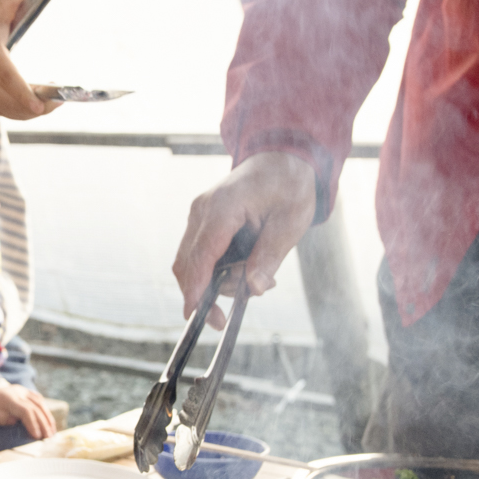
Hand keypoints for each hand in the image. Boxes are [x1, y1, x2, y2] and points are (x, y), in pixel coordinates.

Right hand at [0, 0, 56, 120]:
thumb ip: (11, 2)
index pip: (5, 76)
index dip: (22, 92)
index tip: (38, 104)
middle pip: (11, 102)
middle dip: (37, 106)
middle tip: (58, 101)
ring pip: (13, 112)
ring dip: (36, 111)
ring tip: (56, 101)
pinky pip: (12, 115)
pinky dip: (29, 113)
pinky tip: (44, 103)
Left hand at [0, 382, 56, 438]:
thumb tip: (15, 421)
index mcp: (8, 398)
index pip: (25, 410)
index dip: (33, 423)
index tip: (37, 436)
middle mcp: (18, 392)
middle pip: (36, 407)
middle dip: (44, 423)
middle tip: (48, 438)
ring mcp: (23, 390)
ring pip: (40, 403)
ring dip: (48, 417)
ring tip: (52, 432)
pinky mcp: (25, 392)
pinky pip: (39, 400)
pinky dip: (45, 410)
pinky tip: (49, 421)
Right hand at [175, 152, 319, 328]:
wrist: (281, 159)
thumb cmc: (288, 185)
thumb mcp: (291, 222)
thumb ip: (270, 255)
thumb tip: (254, 288)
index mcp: (224, 206)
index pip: (202, 253)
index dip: (196, 287)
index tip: (195, 315)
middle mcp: (202, 210)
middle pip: (187, 264)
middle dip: (202, 295)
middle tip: (223, 319)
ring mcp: (198, 215)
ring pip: (190, 264)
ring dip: (215, 283)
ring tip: (255, 280)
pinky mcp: (202, 222)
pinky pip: (199, 255)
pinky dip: (215, 272)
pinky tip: (243, 272)